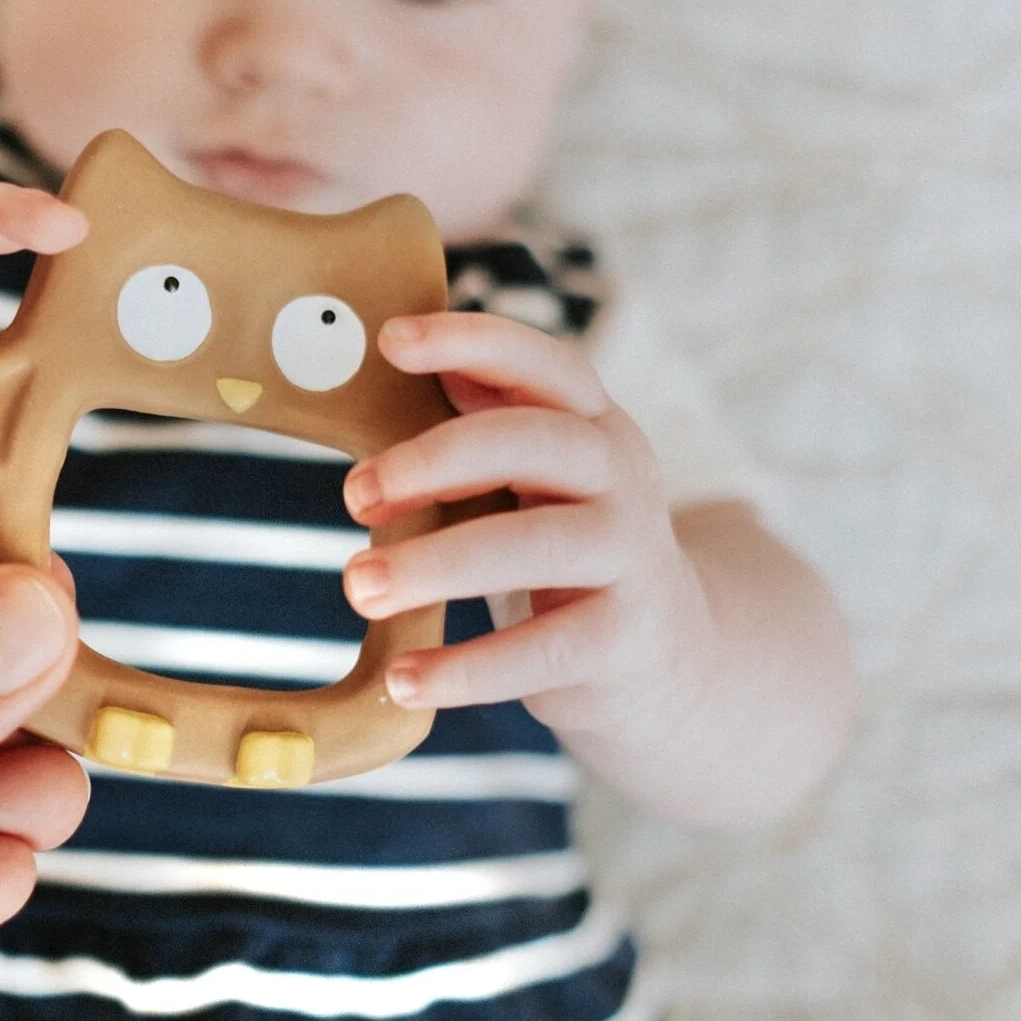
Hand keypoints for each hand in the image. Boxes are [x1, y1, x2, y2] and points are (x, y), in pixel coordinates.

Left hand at [339, 311, 714, 739]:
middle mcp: (621, 476)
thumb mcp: (536, 476)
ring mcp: (629, 557)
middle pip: (533, 442)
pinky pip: (541, 650)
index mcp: (592, 423)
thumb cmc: (564, 546)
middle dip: (435, 460)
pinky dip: (466, 668)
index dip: (471, 341)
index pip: (541, 364)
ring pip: (535, 545)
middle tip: (353, 493)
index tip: (390, 341)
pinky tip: (404, 679)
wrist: (666, 652)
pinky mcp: (623, 640)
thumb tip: (388, 356)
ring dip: (435, 564)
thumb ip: (479, 425)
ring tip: (358, 586)